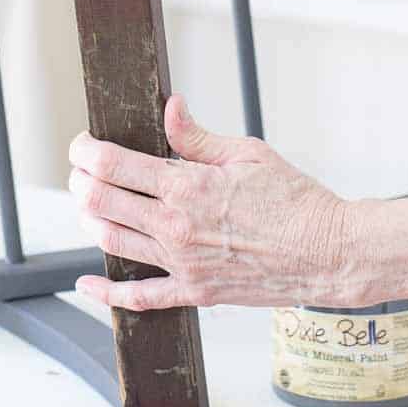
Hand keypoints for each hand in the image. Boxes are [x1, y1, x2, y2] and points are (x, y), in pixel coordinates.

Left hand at [67, 95, 351, 311]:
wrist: (327, 253)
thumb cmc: (295, 201)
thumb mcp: (247, 153)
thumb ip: (197, 136)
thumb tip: (170, 108)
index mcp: (187, 186)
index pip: (112, 165)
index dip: (85, 151)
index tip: (82, 145)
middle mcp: (176, 226)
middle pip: (100, 202)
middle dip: (80, 182)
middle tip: (81, 171)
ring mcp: (182, 263)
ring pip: (111, 242)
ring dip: (90, 221)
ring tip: (90, 205)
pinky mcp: (194, 292)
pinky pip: (139, 298)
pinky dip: (107, 293)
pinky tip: (87, 285)